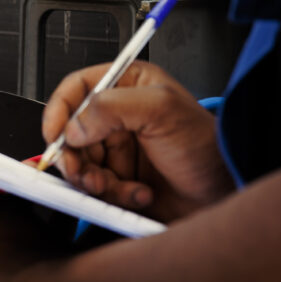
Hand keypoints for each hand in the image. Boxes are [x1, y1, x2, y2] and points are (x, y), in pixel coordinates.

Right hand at [44, 60, 233, 221]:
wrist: (225, 193)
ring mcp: (119, 148)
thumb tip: (75, 124)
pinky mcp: (121, 178)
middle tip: (84, 172)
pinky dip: (113, 195)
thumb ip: (112, 108)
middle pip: (71, 131)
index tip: (54, 134)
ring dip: (93, 179)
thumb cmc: (207, 146)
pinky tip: (138, 193)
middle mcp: (119, 115)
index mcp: (127, 86)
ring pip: (81, 163)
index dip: (59, 109)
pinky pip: (97, 189)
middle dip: (74, 155)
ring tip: (111, 186)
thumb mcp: (162, 111)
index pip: (77, 88)